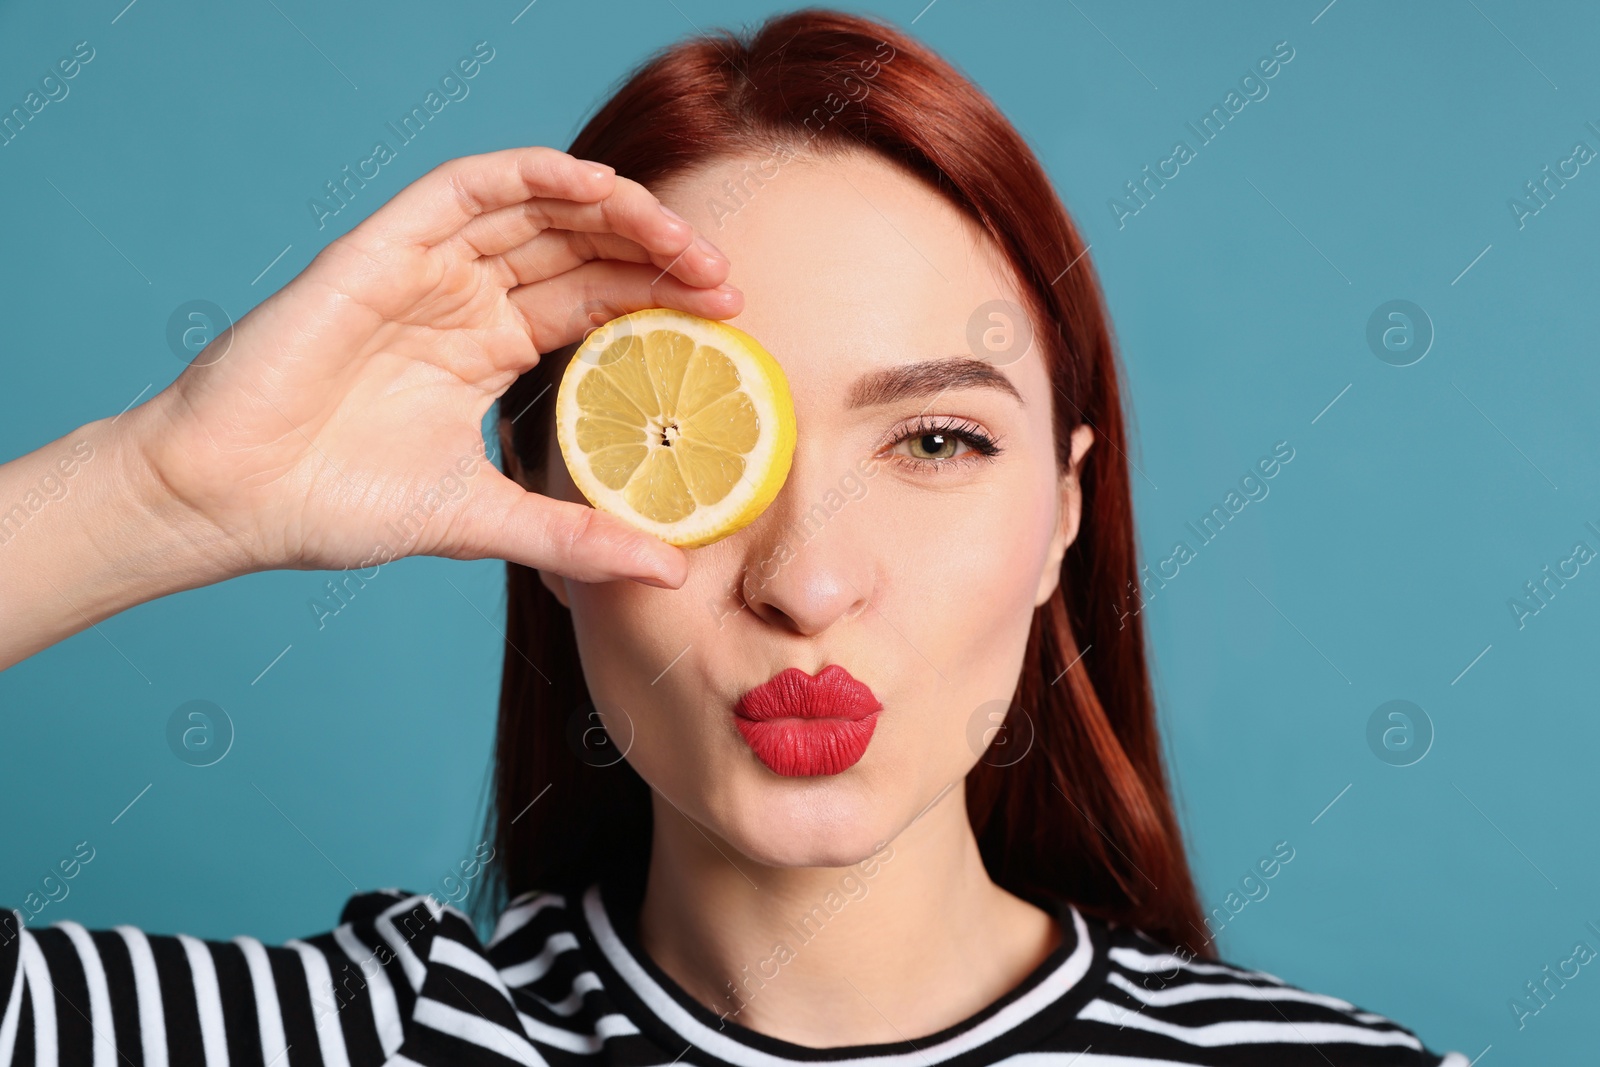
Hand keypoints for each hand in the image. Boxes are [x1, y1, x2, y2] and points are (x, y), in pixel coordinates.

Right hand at [129, 146, 737, 586]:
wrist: (231, 498)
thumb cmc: (337, 505)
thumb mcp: (486, 520)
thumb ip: (578, 540)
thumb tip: (671, 574)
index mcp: (487, 349)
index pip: (593, 301)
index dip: (659, 298)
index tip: (729, 315)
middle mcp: (463, 299)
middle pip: (579, 250)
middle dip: (655, 255)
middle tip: (723, 281)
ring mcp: (425, 268)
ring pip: (537, 210)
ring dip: (614, 211)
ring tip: (682, 242)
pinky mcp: (382, 248)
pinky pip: (468, 189)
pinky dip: (533, 176)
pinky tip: (598, 190)